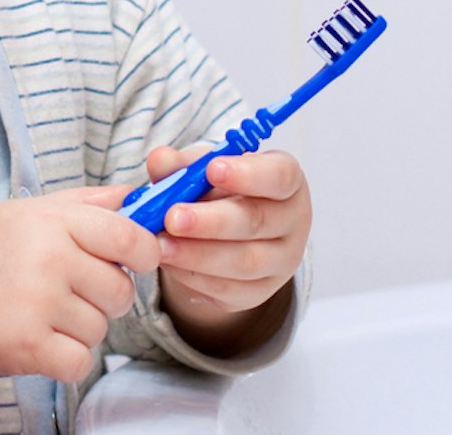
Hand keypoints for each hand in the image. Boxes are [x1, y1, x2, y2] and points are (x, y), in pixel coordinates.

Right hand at [0, 186, 160, 386]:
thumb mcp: (28, 211)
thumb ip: (84, 203)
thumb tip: (135, 196)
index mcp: (54, 222)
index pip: (129, 237)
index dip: (145, 253)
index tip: (138, 262)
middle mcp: (50, 259)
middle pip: (121, 290)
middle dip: (108, 297)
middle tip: (76, 293)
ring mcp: (39, 304)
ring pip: (101, 328)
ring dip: (83, 328)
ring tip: (48, 314)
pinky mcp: (28, 347)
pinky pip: (81, 361)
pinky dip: (69, 359)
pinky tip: (45, 343)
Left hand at [148, 145, 310, 356]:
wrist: (229, 235)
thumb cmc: (222, 191)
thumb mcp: (205, 170)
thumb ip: (183, 164)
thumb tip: (160, 159)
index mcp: (286, 180)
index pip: (280, 175)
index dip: (248, 173)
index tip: (212, 169)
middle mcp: (292, 221)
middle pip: (257, 221)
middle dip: (211, 221)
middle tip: (173, 216)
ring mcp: (280, 261)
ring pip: (243, 262)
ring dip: (197, 254)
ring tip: (160, 245)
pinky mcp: (260, 292)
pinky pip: (228, 289)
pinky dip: (194, 276)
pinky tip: (169, 262)